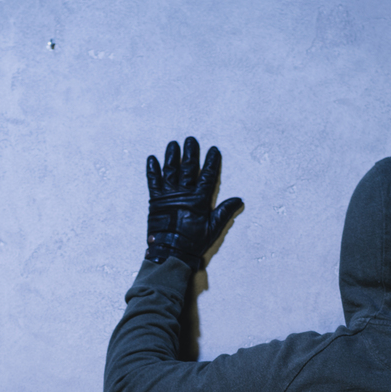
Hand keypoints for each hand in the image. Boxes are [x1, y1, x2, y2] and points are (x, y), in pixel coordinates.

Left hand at [145, 136, 242, 267]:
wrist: (170, 252)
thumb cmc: (193, 242)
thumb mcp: (213, 228)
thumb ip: (225, 212)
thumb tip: (239, 200)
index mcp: (199, 200)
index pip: (208, 176)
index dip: (211, 162)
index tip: (214, 150)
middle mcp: (184, 194)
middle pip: (188, 168)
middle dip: (190, 153)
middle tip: (191, 139)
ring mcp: (168, 195)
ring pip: (170, 171)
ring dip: (172, 156)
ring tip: (173, 144)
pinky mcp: (155, 201)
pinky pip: (153, 182)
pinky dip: (152, 170)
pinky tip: (151, 159)